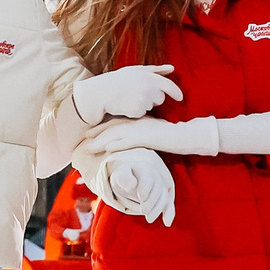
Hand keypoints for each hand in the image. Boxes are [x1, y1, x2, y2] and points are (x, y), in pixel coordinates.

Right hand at [72, 64, 180, 122]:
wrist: (100, 92)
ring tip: (128, 98)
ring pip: (150, 107)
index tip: (180, 98)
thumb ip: (156, 70)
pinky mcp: (137, 111)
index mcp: (149, 76)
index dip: (176, 92)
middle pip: (160, 98)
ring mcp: (143, 100)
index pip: (169, 85)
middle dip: (152, 98)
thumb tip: (172, 68)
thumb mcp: (136, 70)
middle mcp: (148, 88)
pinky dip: (135, 112)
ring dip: (143, 104)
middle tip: (136, 93)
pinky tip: (126, 106)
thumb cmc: (117, 80)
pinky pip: (142, 114)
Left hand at [88, 115, 218, 156]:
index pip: (115, 122)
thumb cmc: (171, 136)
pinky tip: (107, 149)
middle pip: (112, 127)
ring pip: (116, 134)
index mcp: (138, 120)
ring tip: (89, 147)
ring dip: (101, 141)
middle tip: (84, 138)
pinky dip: (117, 145)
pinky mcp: (146, 137)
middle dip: (97, 133)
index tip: (89, 132)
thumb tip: (133, 139)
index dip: (101, 127)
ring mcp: (141, 130)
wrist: (185, 135)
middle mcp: (137, 123)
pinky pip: (129, 142)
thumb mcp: (153, 132)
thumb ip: (142, 134)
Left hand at [102, 151, 174, 225]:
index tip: (141, 197)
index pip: (148, 178)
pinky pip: (169, 204)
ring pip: (164, 198)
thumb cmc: (123, 179)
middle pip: (157, 190)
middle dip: (151, 202)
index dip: (146, 188)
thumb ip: (124, 178)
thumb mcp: (119, 176)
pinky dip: (169, 213)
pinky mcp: (163, 198)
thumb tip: (133, 185)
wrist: (130, 181)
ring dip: (158, 209)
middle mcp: (155, 177)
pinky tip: (167, 223)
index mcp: (144, 170)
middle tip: (143, 210)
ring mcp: (160, 187)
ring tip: (149, 219)